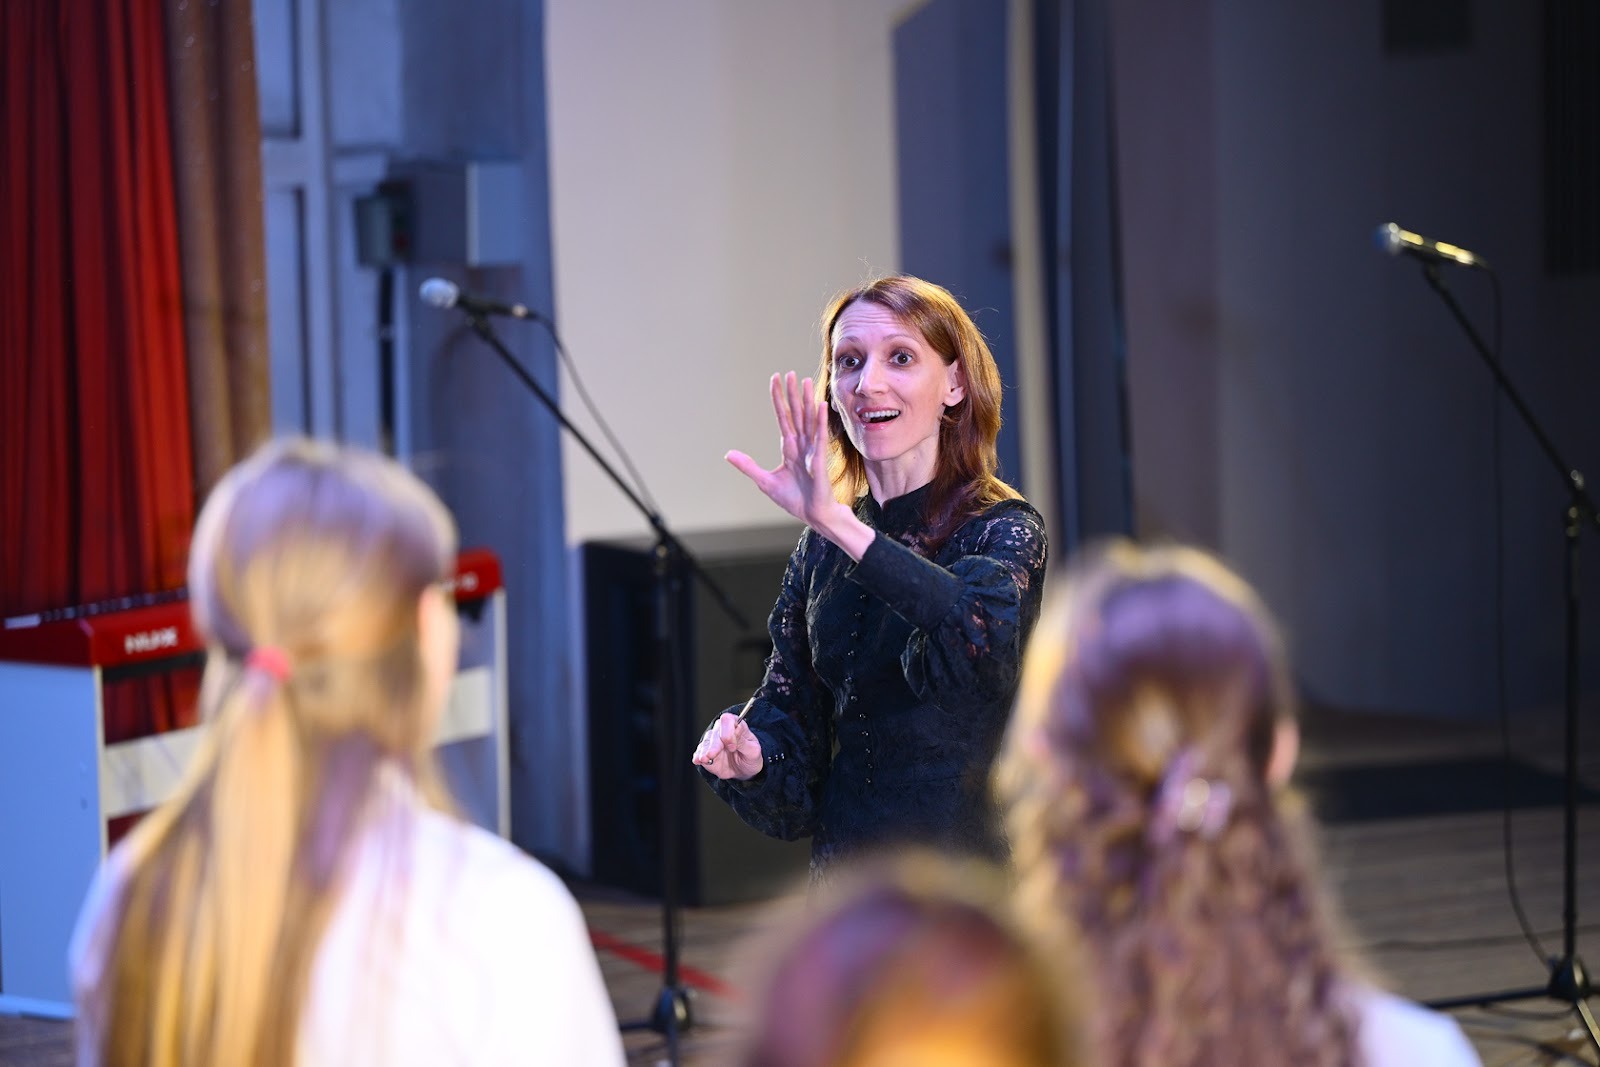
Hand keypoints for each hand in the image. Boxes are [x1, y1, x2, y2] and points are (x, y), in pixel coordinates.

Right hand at [691, 711, 764, 779]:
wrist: (743, 771)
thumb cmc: (750, 757)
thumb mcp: (753, 751)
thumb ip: (743, 742)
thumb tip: (734, 733)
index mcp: (736, 725)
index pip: (728, 721)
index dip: (728, 732)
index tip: (732, 746)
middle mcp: (722, 731)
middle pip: (715, 733)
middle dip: (714, 745)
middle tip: (712, 754)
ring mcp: (713, 741)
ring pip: (706, 742)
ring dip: (704, 751)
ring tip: (704, 759)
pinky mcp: (705, 752)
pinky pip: (699, 752)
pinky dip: (698, 756)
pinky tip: (698, 760)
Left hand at [726, 372, 839, 529]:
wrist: (814, 515)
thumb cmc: (795, 500)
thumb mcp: (765, 481)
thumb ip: (748, 466)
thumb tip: (728, 454)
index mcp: (790, 448)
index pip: (783, 418)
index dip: (779, 399)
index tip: (776, 380)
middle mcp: (802, 445)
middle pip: (796, 414)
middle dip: (793, 394)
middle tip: (791, 373)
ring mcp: (812, 450)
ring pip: (809, 420)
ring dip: (808, 401)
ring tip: (807, 381)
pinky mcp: (819, 460)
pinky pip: (820, 437)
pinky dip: (820, 421)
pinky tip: (820, 405)